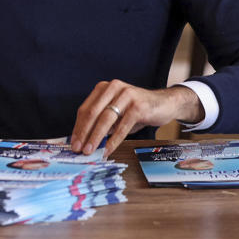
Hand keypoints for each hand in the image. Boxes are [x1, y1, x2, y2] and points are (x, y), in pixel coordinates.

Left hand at [70, 80, 202, 156]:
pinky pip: (122, 126)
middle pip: (92, 113)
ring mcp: (126, 95)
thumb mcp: (117, 114)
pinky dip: (113, 140)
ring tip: (89, 151)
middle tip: (77, 149)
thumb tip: (84, 140)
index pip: (85, 109)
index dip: (78, 127)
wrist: (165, 104)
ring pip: (105, 119)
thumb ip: (102, 122)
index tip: (73, 142)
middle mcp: (113, 88)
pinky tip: (107, 150)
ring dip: (95, 137)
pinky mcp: (138, 106)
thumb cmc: (137, 110)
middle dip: (83, 133)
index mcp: (103, 88)